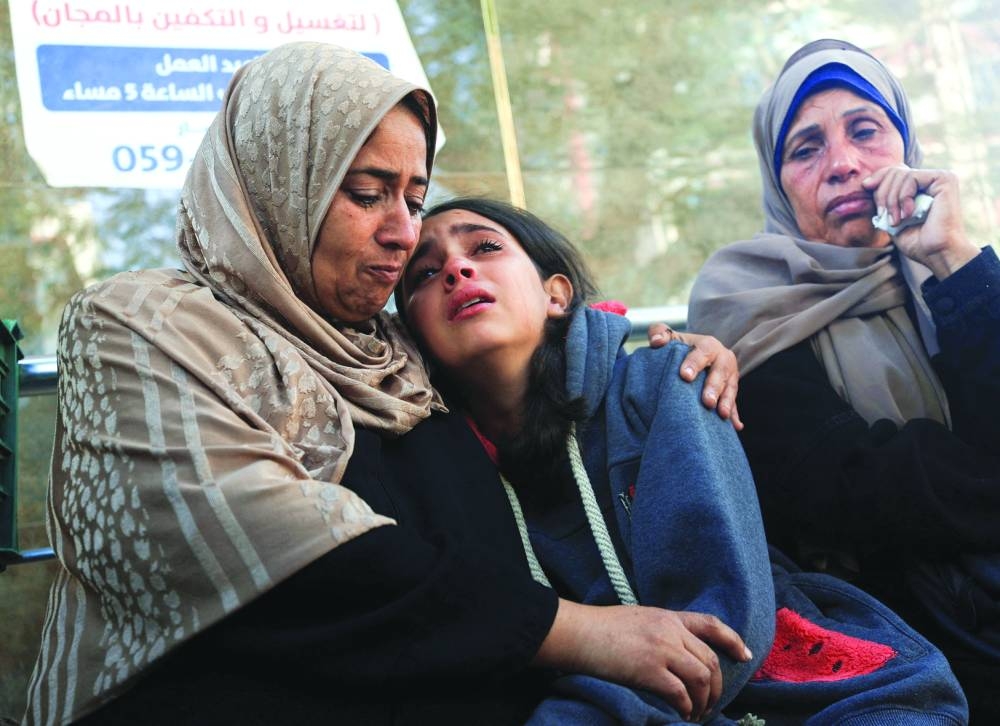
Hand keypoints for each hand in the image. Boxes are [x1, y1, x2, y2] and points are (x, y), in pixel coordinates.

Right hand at [533, 599, 751, 721]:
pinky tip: (682, 715)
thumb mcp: (638, 619)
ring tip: (697, 714)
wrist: (578, 633)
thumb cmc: (601, 628)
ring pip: (701, 677)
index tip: (745, 656)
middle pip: (710, 659)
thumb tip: (676, 655)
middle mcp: (670, 631)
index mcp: (668, 616)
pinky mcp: (649, 670)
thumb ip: (660, 631)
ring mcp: (661, 649)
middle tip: (711, 704)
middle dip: (716, 687)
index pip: (710, 624)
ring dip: (704, 700)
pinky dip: (686, 707)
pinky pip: (680, 693)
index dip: (732, 640)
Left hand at [648, 324, 742, 429]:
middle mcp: (723, 359)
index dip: (694, 363)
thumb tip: (656, 342)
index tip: (684, 376)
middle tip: (707, 402)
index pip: (703, 352)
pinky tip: (736, 427)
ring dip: (727, 402)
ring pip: (731, 388)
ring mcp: (730, 377)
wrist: (695, 355)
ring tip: (721, 414)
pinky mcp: (731, 391)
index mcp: (708, 345)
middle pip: (721, 372)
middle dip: (714, 387)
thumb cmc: (679, 347)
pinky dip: (735, 415)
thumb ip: (659, 332)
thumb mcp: (669, 337)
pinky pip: (735, 404)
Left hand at [862, 165, 978, 278]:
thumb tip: (867, 183)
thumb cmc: (918, 242)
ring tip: (896, 221)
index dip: (878, 177)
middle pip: (894, 171)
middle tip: (884, 216)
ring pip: (900, 174)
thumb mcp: (893, 219)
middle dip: (882, 194)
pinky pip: (911, 177)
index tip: (865, 187)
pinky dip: (903, 198)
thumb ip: (885, 201)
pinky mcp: (944, 179)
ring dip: (891, 201)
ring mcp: (940, 177)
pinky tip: (908, 215)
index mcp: (922, 186)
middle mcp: (932, 179)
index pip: (895, 171)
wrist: (938, 254)